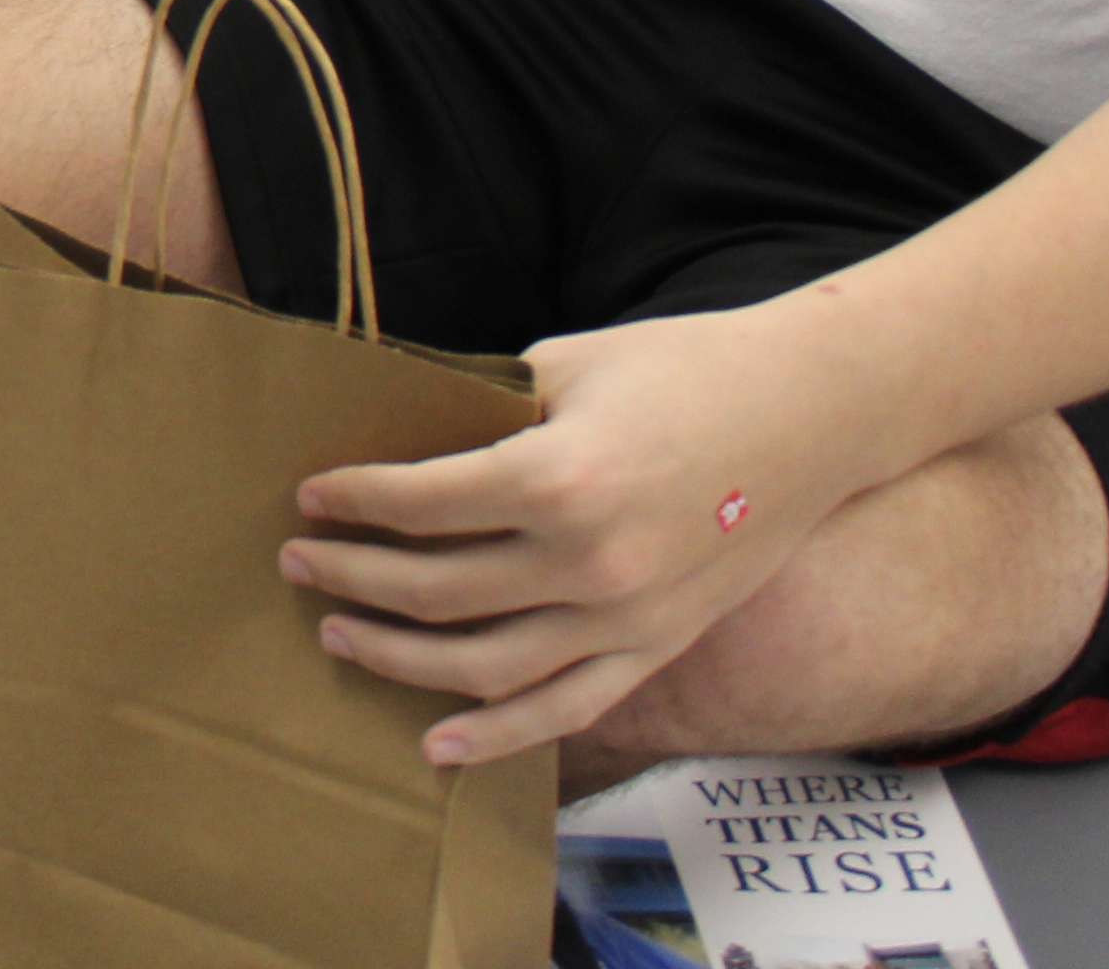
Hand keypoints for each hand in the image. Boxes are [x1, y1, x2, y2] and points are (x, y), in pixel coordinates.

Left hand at [281, 309, 853, 762]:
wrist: (811, 414)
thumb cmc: (683, 369)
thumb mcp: (567, 366)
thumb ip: (485, 409)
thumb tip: (402, 433)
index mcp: (560, 479)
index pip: (422, 503)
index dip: (354, 500)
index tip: (311, 495)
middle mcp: (590, 563)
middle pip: (437, 589)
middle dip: (352, 575)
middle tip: (298, 560)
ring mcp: (627, 617)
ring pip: (485, 666)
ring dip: (398, 657)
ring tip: (337, 632)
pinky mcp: (658, 646)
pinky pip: (566, 708)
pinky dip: (496, 735)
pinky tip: (435, 741)